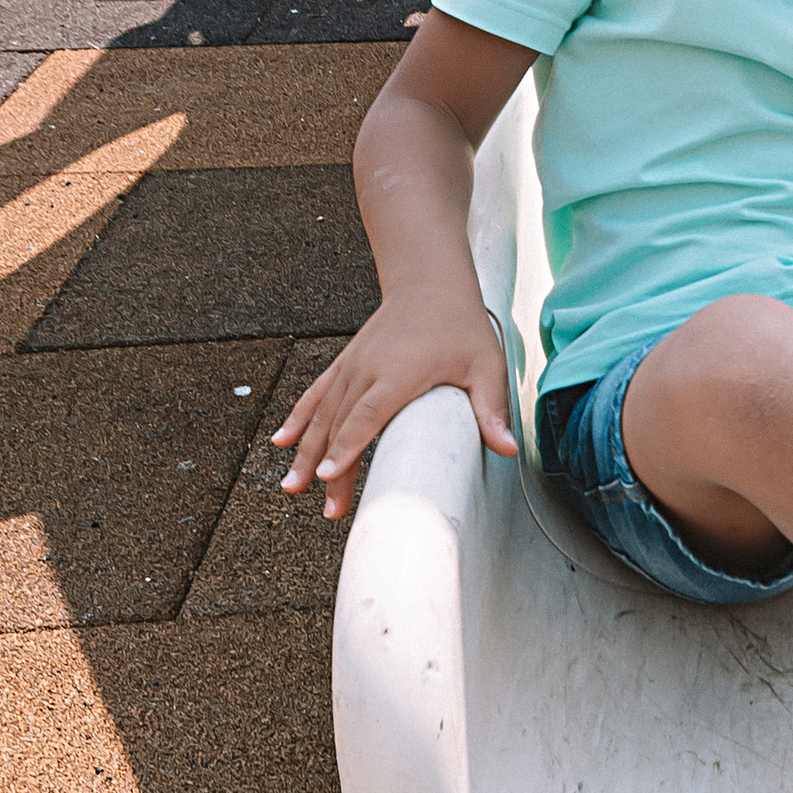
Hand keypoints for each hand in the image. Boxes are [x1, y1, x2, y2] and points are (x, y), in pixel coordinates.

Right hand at [273, 295, 518, 520]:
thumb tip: (510, 450)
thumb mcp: (486, 365)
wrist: (430, 283)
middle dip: (328, 468)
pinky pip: (316, 393)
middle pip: (341, 424)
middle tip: (327, 509)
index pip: (368, 415)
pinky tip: (282, 443)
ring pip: (322, 413)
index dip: (348, 447)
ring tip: (292, 487)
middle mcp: (368, 369)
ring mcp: (352, 366)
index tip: (330, 476)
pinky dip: (298, 418)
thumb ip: (491, 409)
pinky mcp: (346, 363)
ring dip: (306, 452)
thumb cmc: (461, 325)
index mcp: (400, 373)